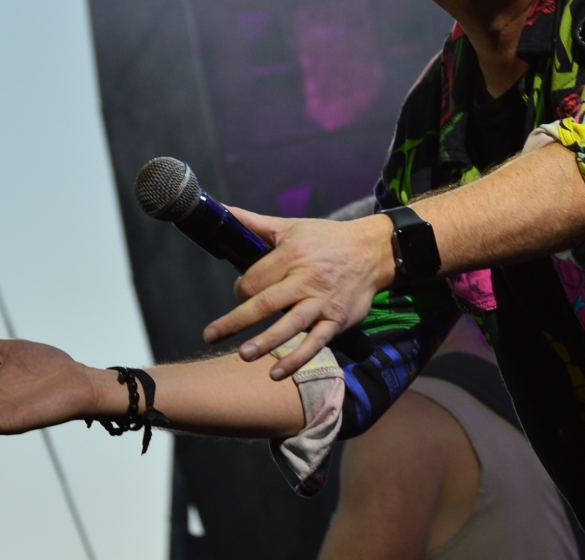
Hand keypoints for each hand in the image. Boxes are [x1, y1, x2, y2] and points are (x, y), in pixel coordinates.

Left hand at [204, 210, 394, 379]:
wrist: (374, 251)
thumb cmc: (328, 239)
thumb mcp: (292, 227)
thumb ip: (256, 223)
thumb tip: (225, 212)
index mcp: (292, 255)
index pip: (256, 278)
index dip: (240, 289)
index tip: (240, 293)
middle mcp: (306, 279)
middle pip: (267, 302)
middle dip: (237, 321)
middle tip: (210, 335)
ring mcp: (322, 302)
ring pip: (291, 324)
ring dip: (267, 342)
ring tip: (244, 355)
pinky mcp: (337, 320)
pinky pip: (316, 342)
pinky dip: (298, 358)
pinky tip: (277, 373)